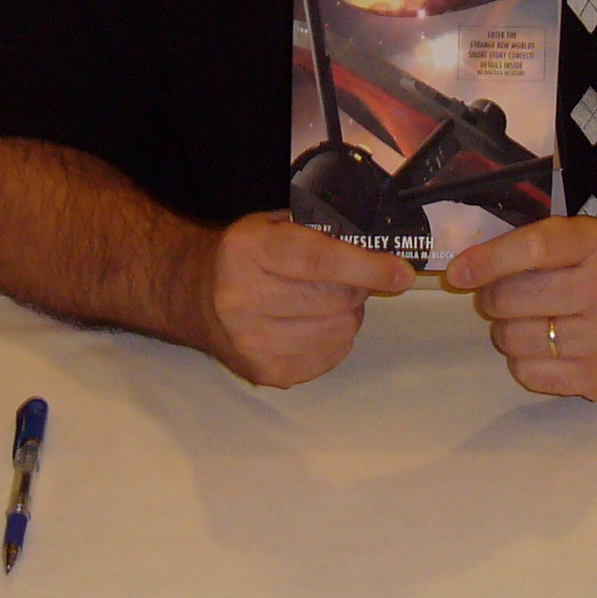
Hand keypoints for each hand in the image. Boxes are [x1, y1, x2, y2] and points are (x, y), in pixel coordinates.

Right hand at [199, 213, 411, 387]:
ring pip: (340, 329)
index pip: (318, 260)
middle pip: (337, 298)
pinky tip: (311, 323)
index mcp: (248, 250)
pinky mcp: (268, 372)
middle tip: (346, 277)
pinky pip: (332, 355)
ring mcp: (254, 342)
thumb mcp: (272, 225)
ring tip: (320, 300)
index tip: (400, 273)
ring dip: (345, 313)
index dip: (365, 266)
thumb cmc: (245, 258)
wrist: (196, 298)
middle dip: (356, 286)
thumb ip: (321, 232)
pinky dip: (334, 337)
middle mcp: (243, 298)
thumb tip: (380, 252)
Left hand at [445, 217, 596, 399]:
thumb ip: (526, 245)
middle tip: (502, 298)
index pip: (533, 250)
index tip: (459, 273)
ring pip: (515, 338)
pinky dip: (523, 360)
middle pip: (514, 298)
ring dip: (506, 330)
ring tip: (527, 322)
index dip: (488, 261)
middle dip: (493, 299)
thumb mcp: (578, 240)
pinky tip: (542, 347)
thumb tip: (462, 271)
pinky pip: (528, 372)